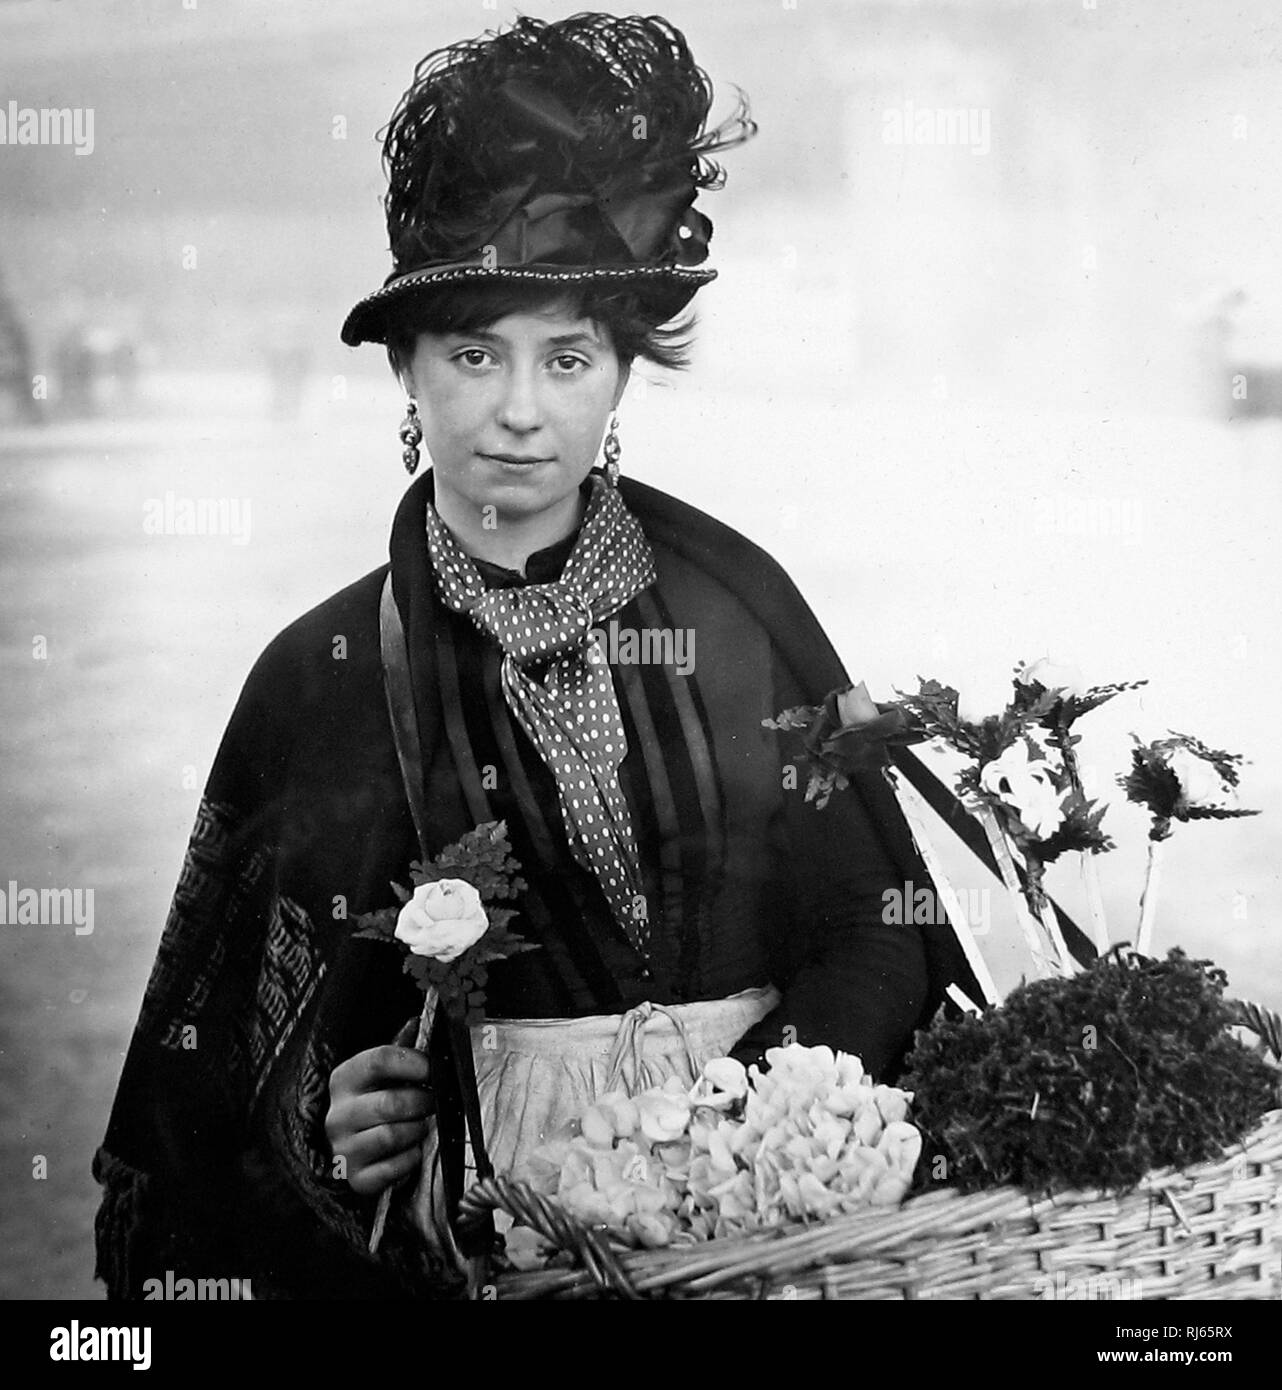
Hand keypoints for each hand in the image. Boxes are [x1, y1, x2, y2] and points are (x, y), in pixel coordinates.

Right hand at [325, 1032, 433, 1197]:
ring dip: (417, 1130)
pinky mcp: (355, 1178)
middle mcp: (337, 1114)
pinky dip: (410, 1159)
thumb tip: (419, 1019)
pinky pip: (393, 1168)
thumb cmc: (376, 1101)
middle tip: (434, 1102)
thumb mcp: (382, 1073)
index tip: (433, 1069)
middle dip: (422, 1102)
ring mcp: (343, 1148)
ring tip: (421, 1126)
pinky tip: (411, 1151)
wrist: (355, 1149)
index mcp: (344, 1079)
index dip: (414, 1062)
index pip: (379, 1059)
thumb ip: (400, 1047)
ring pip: (392, 1135)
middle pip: (390, 1102)